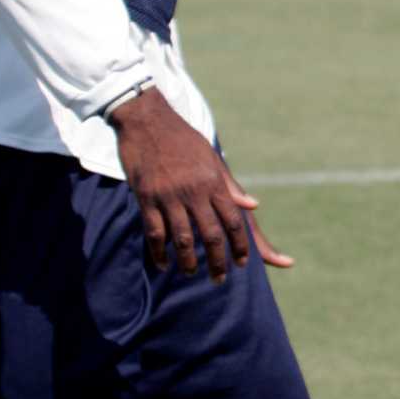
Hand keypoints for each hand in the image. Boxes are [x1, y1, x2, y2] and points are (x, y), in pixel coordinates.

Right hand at [109, 87, 289, 278]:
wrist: (147, 118)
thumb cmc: (183, 138)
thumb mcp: (211, 158)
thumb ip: (230, 186)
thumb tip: (253, 205)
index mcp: (214, 182)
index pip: (234, 221)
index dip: (240, 246)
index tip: (243, 263)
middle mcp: (194, 191)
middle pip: (211, 235)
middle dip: (217, 262)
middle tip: (219, 279)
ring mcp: (169, 195)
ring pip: (182, 239)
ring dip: (188, 262)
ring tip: (191, 274)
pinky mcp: (146, 197)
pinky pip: (154, 232)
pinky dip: (159, 252)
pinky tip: (164, 263)